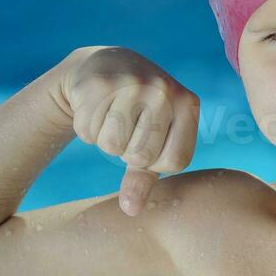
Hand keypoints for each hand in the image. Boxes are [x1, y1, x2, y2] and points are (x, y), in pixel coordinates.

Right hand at [57, 47, 199, 214]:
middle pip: (140, 156)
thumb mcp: (151, 140)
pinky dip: (87, 128)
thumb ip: (145, 178)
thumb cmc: (137, 113)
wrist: (105, 65)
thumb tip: (130, 210)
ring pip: (111, 145)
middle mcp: (164, 91)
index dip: (156, 162)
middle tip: (127, 127)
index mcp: (188, 104)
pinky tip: (95, 107)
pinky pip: (88, 132)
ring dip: (105, 140)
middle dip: (127, 151)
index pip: (175, 161)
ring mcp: (133, 84)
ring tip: (112, 116)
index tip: (150, 143)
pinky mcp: (100, 84)